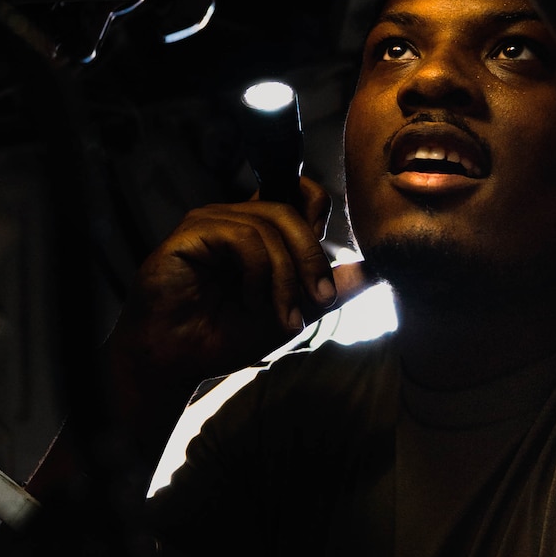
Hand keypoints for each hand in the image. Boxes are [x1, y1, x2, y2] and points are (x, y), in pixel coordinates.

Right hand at [107, 178, 369, 454]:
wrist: (178, 360)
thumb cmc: (223, 335)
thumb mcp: (292, 313)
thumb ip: (330, 289)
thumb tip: (377, 270)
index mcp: (260, 231)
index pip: (301, 196)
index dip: (320, 217)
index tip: (326, 273)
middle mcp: (237, 218)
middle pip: (293, 209)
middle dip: (312, 259)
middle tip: (318, 300)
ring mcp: (213, 221)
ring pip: (270, 225)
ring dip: (284, 276)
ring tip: (278, 316)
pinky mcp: (192, 231)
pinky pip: (243, 237)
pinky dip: (257, 273)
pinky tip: (250, 301)